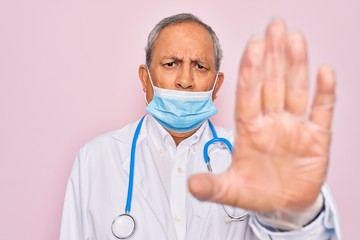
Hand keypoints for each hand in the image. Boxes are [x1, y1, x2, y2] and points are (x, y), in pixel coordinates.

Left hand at [188, 19, 335, 211]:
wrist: (282, 205)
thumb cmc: (255, 191)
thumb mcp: (231, 190)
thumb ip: (212, 186)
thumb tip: (191, 186)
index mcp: (249, 129)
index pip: (248, 94)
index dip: (250, 71)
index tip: (252, 45)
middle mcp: (271, 121)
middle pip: (272, 84)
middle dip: (272, 56)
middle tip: (274, 26)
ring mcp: (294, 127)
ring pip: (295, 90)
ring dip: (296, 65)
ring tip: (294, 39)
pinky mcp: (316, 138)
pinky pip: (321, 111)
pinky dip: (324, 93)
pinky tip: (324, 72)